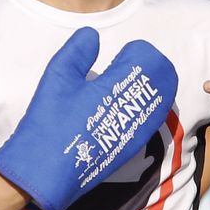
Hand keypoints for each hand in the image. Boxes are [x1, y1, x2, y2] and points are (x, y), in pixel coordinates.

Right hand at [0, 27, 178, 209]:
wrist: (46, 173)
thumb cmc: (50, 122)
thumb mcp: (58, 77)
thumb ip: (78, 52)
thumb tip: (93, 35)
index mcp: (121, 88)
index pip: (149, 59)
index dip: (137, 52)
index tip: (121, 55)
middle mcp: (137, 110)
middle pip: (163, 78)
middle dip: (148, 67)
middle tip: (125, 66)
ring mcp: (139, 131)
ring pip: (161, 100)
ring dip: (148, 87)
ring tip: (125, 85)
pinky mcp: (132, 147)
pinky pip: (151, 120)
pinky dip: (144, 106)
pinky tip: (123, 106)